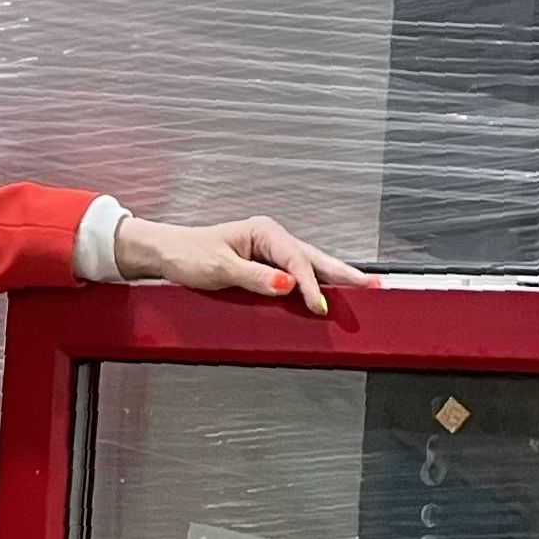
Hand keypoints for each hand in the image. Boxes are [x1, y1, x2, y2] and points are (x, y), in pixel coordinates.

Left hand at [114, 214, 372, 317]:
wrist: (164, 253)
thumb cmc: (187, 254)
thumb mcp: (219, 268)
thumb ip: (254, 277)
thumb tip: (287, 284)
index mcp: (264, 232)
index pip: (298, 260)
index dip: (312, 285)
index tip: (320, 307)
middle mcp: (270, 239)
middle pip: (315, 258)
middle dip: (344, 274)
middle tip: (374, 286)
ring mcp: (269, 252)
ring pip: (310, 266)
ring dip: (335, 279)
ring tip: (364, 289)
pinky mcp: (264, 266)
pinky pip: (296, 275)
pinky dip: (315, 285)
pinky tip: (329, 294)